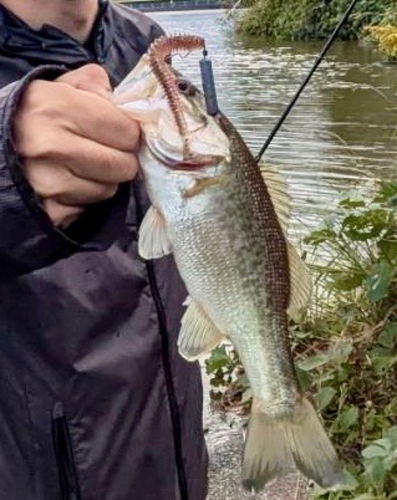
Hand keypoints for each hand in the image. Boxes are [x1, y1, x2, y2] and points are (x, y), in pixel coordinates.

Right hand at [13, 64, 139, 226]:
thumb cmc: (31, 113)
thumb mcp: (58, 85)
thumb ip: (95, 85)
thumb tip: (124, 105)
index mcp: (57, 107)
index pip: (127, 132)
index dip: (129, 132)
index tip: (120, 132)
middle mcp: (52, 146)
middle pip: (124, 165)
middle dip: (122, 158)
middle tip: (108, 151)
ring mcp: (49, 182)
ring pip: (109, 189)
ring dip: (104, 179)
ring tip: (84, 166)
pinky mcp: (49, 210)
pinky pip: (88, 207)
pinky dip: (85, 197)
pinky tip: (69, 182)